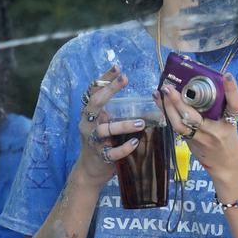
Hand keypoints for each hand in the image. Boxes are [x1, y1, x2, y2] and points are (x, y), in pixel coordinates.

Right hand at [73, 64, 141, 180]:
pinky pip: (112, 152)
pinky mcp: (100, 156)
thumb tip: (150, 106)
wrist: (91, 170)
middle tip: (124, 79)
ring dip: (123, 125)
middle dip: (109, 90)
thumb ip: (119, 115)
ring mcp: (93, 140)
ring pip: (105, 129)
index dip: (104, 79)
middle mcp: (88, 124)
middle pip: (95, 103)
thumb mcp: (106, 125)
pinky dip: (124, 148)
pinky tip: (135, 143)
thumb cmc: (103, 143)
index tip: (117, 68)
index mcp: (90, 114)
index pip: (94, 91)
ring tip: (141, 122)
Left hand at [157, 71, 237, 195]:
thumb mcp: (229, 122)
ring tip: (160, 93)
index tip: (227, 76)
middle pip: (195, 117)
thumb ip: (220, 106)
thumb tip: (200, 84)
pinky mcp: (191, 143)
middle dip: (179, 101)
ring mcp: (201, 139)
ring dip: (168, 108)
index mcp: (229, 122)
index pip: (234, 105)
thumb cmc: (228, 139)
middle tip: (168, 87)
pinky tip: (159, 102)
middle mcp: (215, 130)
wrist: (227, 165)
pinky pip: (176, 128)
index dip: (232, 90)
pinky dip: (167, 114)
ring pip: (180, 125)